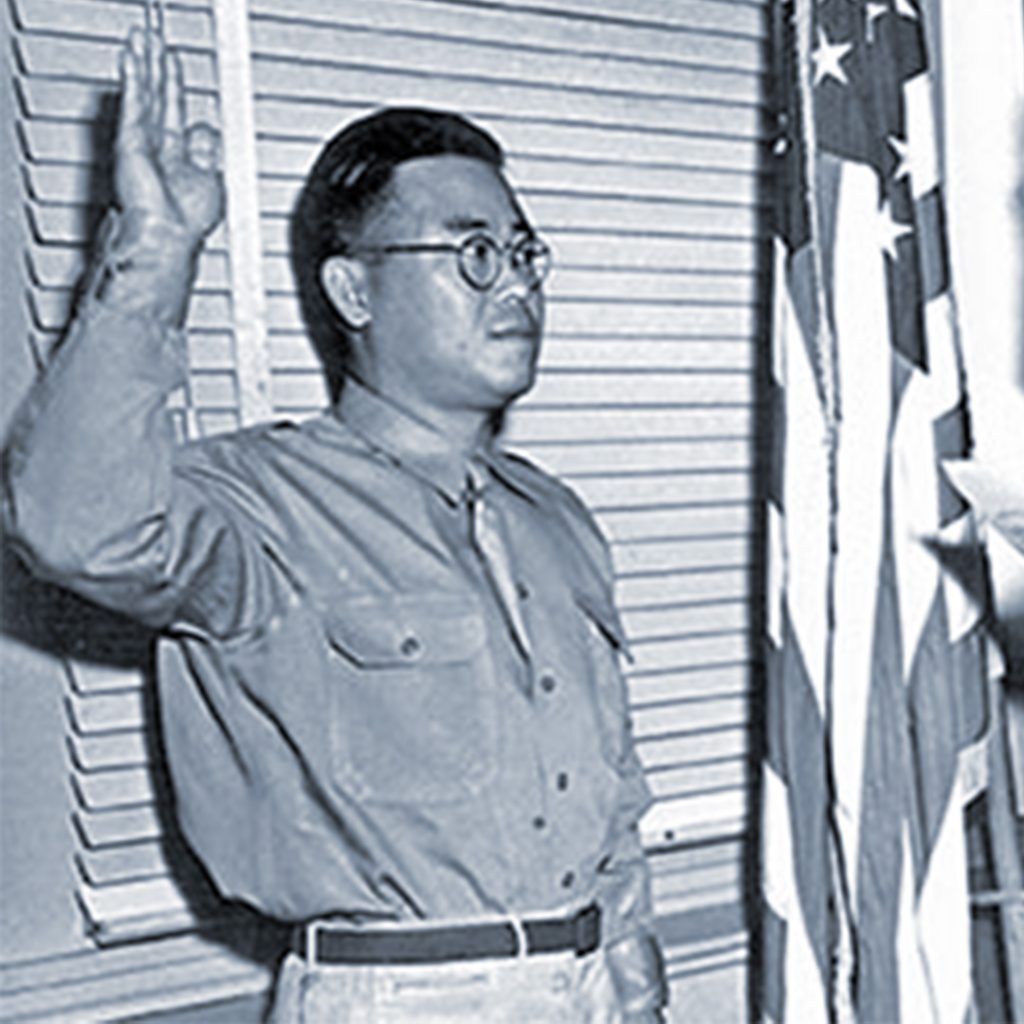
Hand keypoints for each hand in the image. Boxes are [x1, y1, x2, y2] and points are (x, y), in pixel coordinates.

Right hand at [115, 27, 223, 245]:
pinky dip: (134, 79)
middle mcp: (158, 152)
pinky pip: (134, 103)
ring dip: (143, 65)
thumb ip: (207, 152)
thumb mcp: (211, 181)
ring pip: (144, 95)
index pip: (176, 114)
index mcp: (178, 161)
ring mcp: (142, 145)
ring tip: (142, 39)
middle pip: (158, 99)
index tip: (174, 67)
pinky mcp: (130, 142)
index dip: (176, 88)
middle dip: (156, 69)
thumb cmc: (188, 224)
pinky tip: (133, 58)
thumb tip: (209, 131)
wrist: (166, 237)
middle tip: (153, 42)